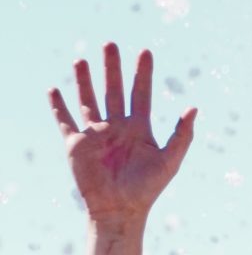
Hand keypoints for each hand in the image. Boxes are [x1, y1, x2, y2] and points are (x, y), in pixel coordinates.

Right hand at [48, 42, 196, 226]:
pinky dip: (58, 106)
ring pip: (89, 100)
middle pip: (114, 91)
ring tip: (81, 60)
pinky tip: (54, 90)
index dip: (143, 74)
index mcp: (139, 130)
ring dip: (84, 81)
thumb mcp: (169, 161)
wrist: (121, 210)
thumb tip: (194, 108)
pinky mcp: (76, 144)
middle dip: (112, 68)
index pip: (141, 94)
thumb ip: (182, 135)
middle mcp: (117, 128)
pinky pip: (64, 120)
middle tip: (111, 44)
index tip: (145, 51)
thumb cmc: (147, 189)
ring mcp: (96, 135)